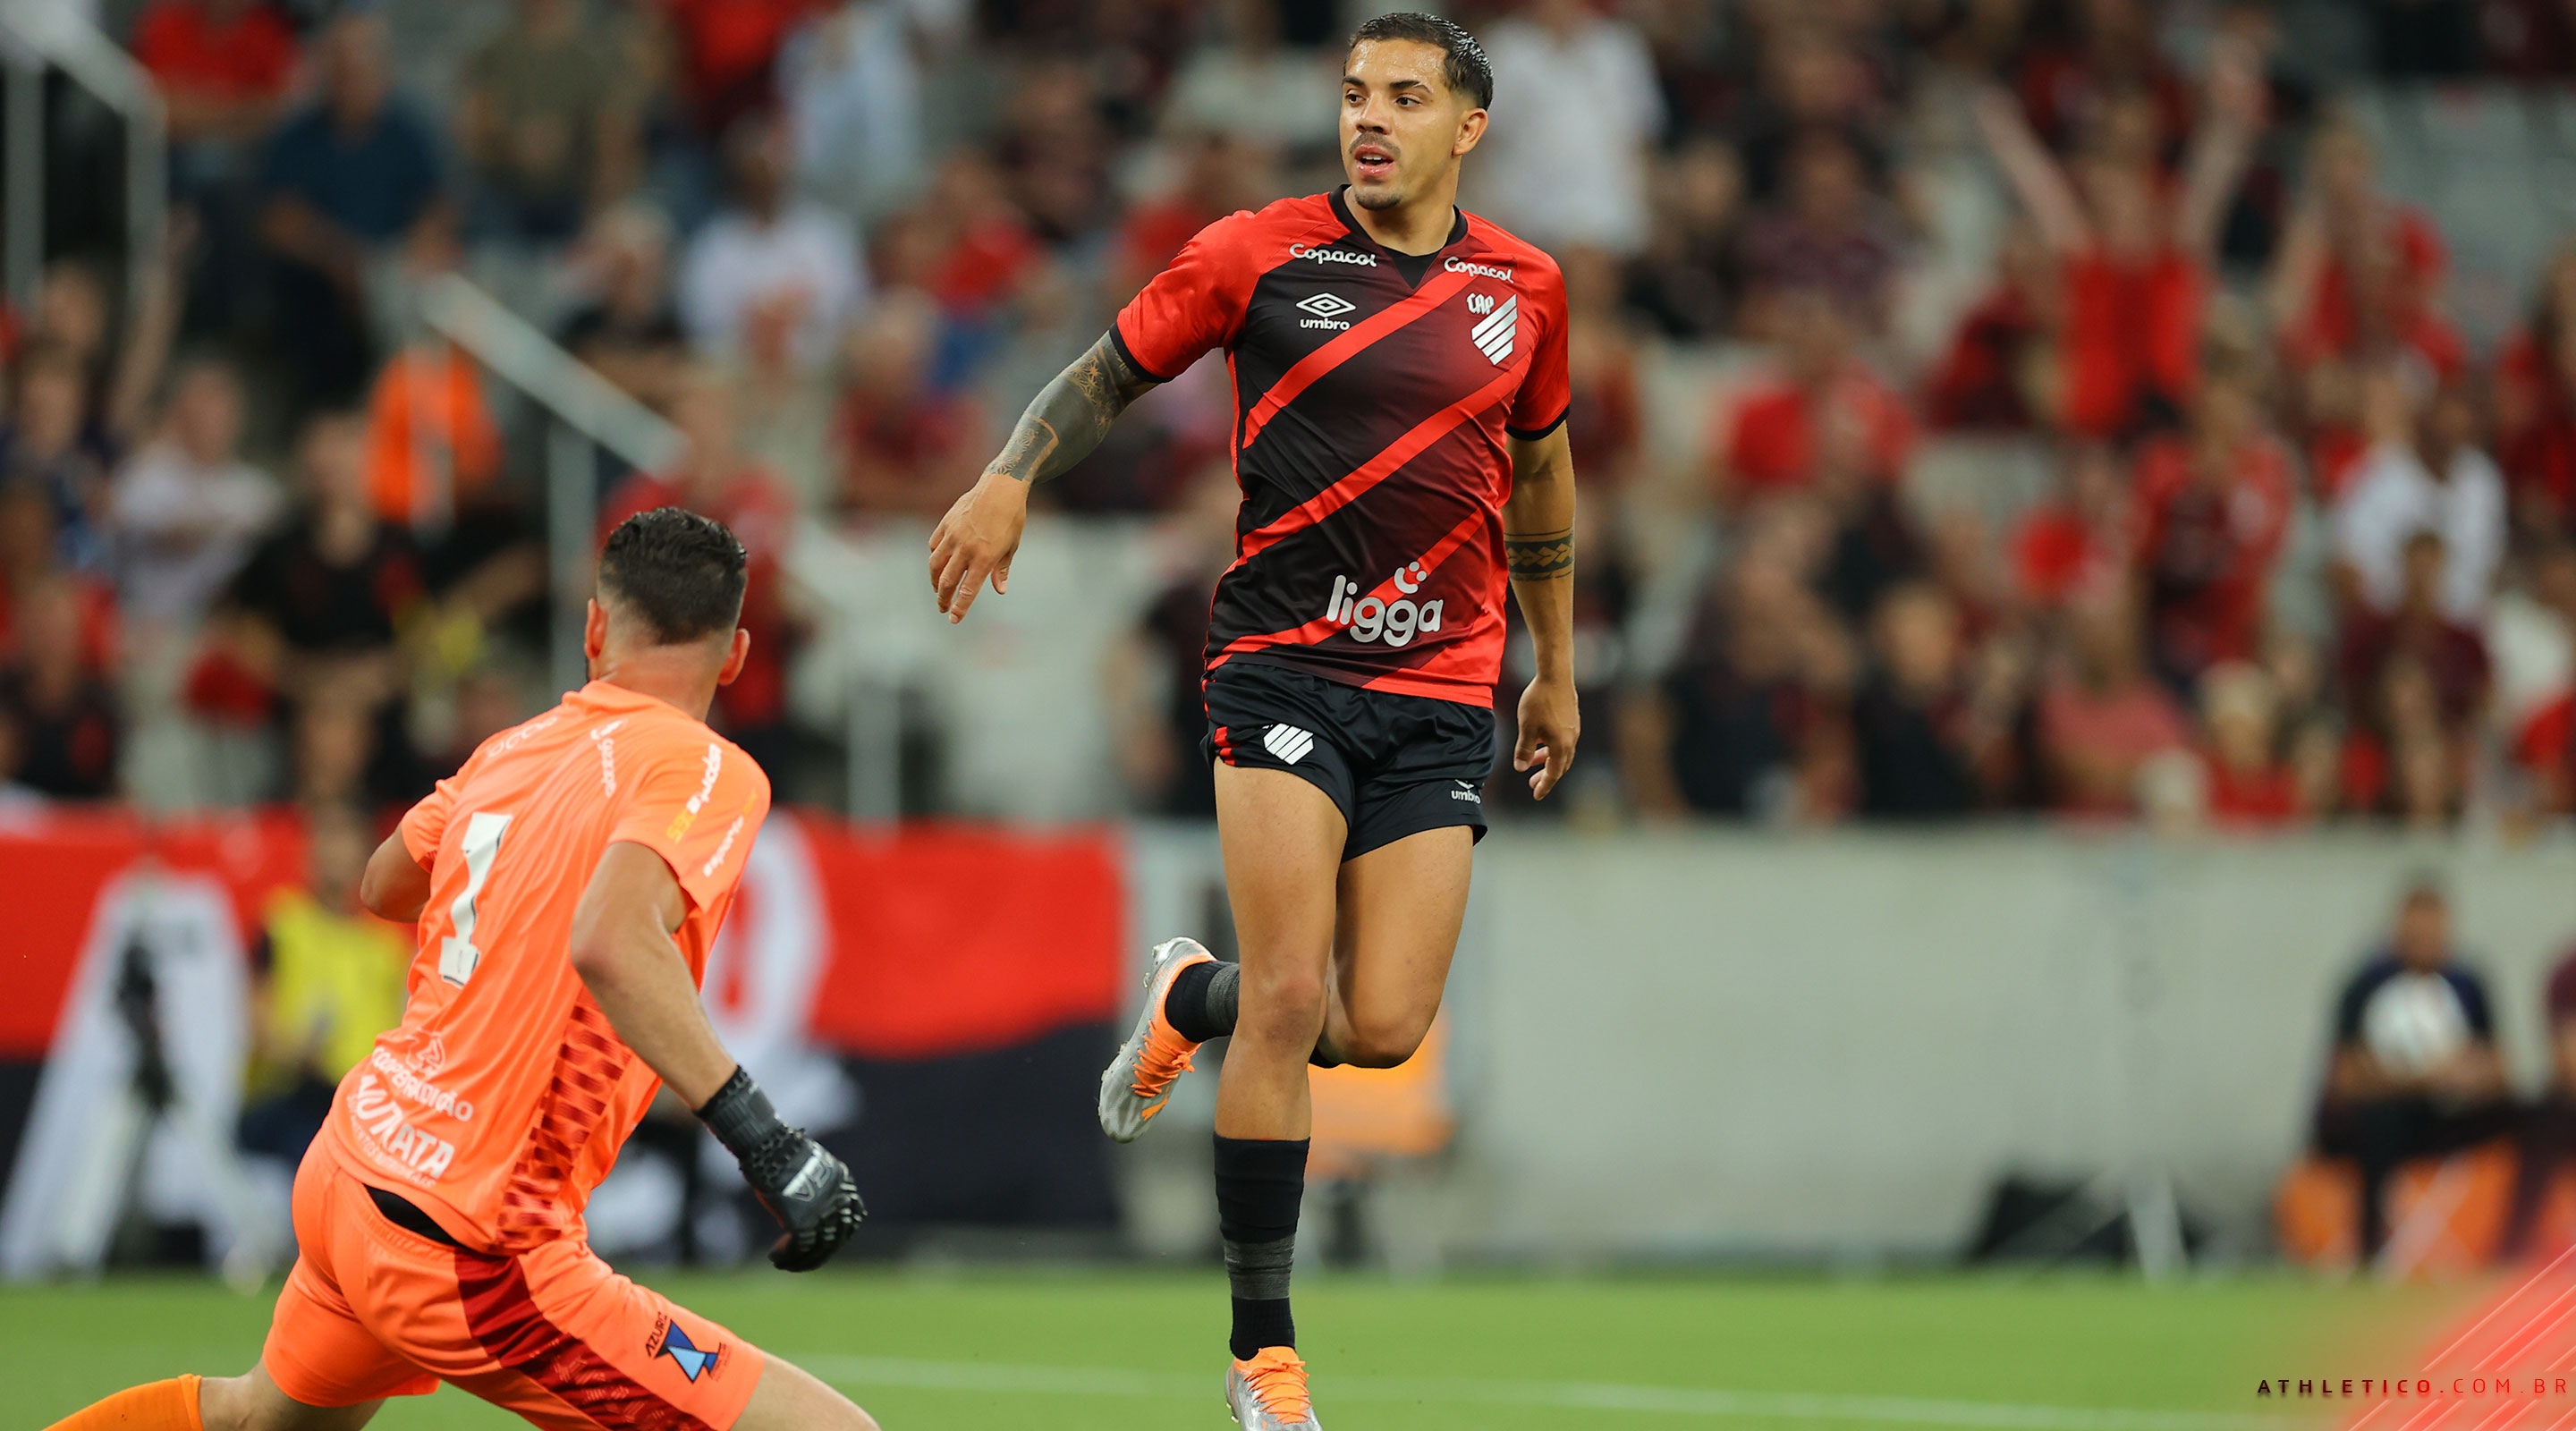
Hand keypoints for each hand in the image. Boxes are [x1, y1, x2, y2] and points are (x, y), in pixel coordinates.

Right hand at [695, 1068, 864, 1270]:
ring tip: (787, 1265)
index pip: (854, 1217)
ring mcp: (822, 1212)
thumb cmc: (782, 1152)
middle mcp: (838, 1199)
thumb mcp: (808, 1166)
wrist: (771, 1148)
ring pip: (819, 1247)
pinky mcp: (802, 1222)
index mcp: (843, 1182)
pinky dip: (788, 1257)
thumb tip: (803, 1205)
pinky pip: (799, 1247)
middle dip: (821, 1253)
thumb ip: (814, 1186)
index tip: (827, 1244)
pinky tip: (776, 1258)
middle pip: (837, 1237)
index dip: (841, 1235)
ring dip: (803, 1260)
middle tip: (805, 1261)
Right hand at [927, 472, 1028, 623]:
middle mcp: (966, 548)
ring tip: (938, 589)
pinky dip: (935, 556)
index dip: (960, 608)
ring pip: (935, 564)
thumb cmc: (1011, 518)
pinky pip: (934, 545)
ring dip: (935, 581)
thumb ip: (1002, 570)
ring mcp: (954, 535)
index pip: (968, 590)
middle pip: (947, 581)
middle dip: (943, 599)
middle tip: (943, 608)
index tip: (954, 619)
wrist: (1001, 488)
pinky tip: (939, 563)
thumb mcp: (1011, 546)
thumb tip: (999, 590)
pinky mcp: (946, 523)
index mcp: (985, 558)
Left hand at [1513, 675, 1579, 799]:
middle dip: (1546, 776)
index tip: (1536, 795)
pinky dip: (1552, 747)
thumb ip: (1524, 750)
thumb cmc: (1539, 701)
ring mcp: (1573, 729)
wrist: (1556, 675)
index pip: (1553, 773)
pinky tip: (1540, 739)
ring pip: (1561, 752)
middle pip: (1560, 765)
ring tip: (1533, 761)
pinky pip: (1563, 740)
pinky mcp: (1572, 719)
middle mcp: (1571, 740)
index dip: (1544, 786)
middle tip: (1532, 783)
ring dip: (1548, 760)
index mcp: (1561, 746)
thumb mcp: (1526, 728)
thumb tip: (1521, 768)